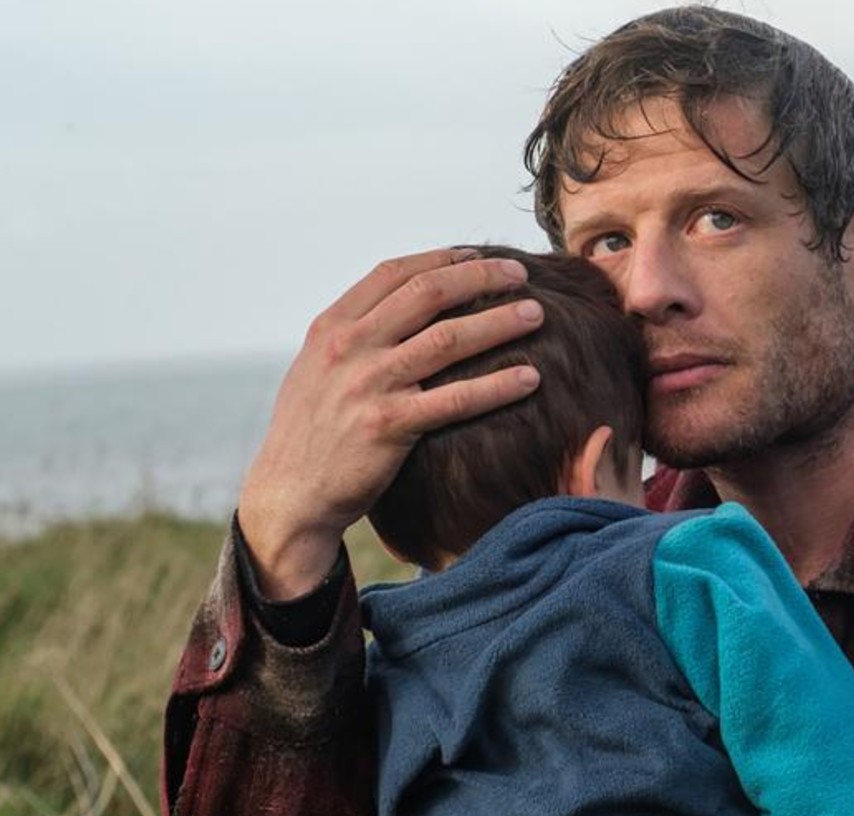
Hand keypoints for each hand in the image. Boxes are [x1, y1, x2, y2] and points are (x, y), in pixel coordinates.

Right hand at [237, 249, 543, 596]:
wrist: (288, 494)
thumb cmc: (312, 430)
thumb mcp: (318, 368)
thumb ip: (356, 335)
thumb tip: (401, 306)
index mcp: (332, 327)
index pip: (394, 273)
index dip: (442, 259)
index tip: (480, 256)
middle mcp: (349, 348)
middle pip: (427, 295)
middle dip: (480, 278)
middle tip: (520, 275)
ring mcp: (368, 386)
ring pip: (447, 340)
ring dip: (498, 323)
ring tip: (537, 315)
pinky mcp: (388, 427)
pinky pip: (455, 400)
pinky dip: (497, 386)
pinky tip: (531, 379)